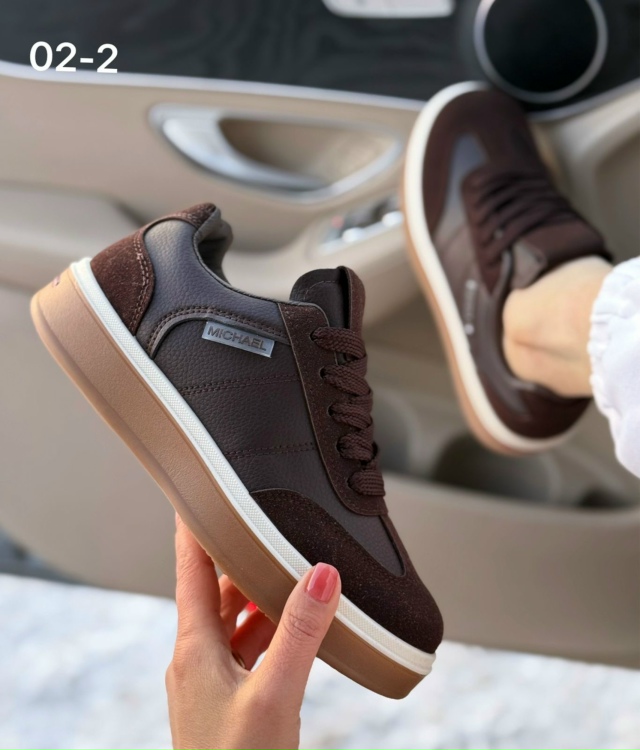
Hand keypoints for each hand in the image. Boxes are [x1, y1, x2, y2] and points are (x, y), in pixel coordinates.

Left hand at [166, 514, 340, 749]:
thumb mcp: (276, 695)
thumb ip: (300, 633)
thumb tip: (322, 574)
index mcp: (194, 647)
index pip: (190, 568)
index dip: (194, 526)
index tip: (196, 489)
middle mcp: (195, 657)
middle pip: (214, 590)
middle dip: (238, 557)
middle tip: (263, 523)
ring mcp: (209, 680)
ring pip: (231, 619)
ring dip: (254, 594)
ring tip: (285, 568)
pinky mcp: (227, 699)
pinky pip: (244, 647)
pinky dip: (265, 628)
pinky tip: (290, 627)